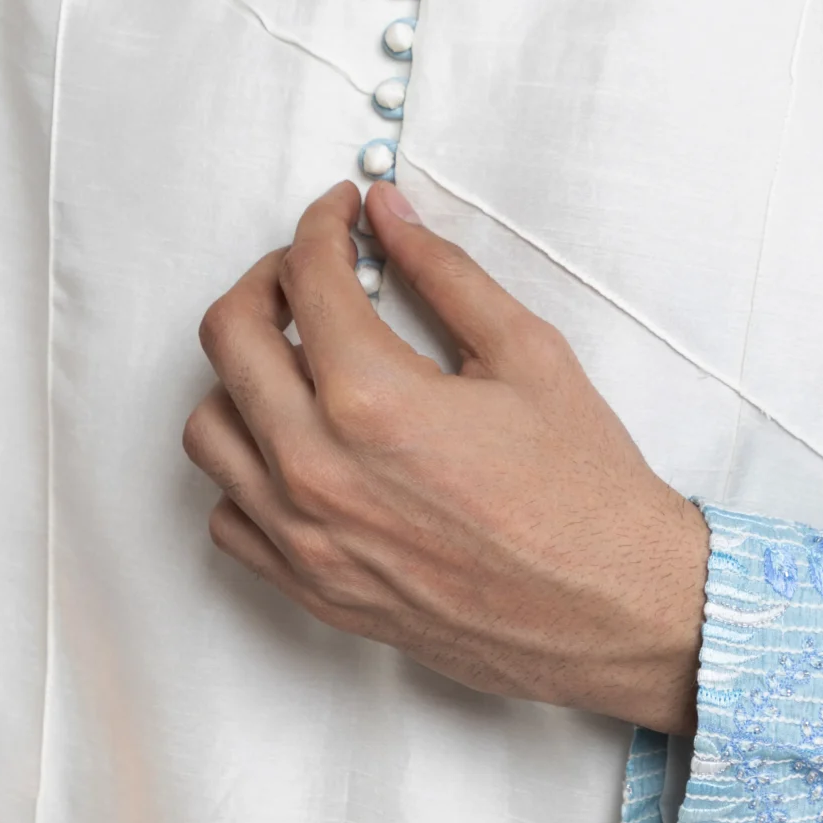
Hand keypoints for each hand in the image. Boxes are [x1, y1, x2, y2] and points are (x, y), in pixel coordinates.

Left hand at [183, 181, 709, 733]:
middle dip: (266, 279)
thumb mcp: (526, 352)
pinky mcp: (312, 588)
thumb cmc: (583, 489)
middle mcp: (318, 470)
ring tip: (298, 358)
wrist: (613, 608)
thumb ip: (445, 272)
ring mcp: (306, 537)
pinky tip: (300, 444)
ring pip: (209, 427)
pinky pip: (229, 515)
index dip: (323, 224)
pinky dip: (247, 468)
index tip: (343, 213)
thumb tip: (389, 214)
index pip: (307, 278)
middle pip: (230, 338)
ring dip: (242, 374)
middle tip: (309, 269)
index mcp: (373, 401)